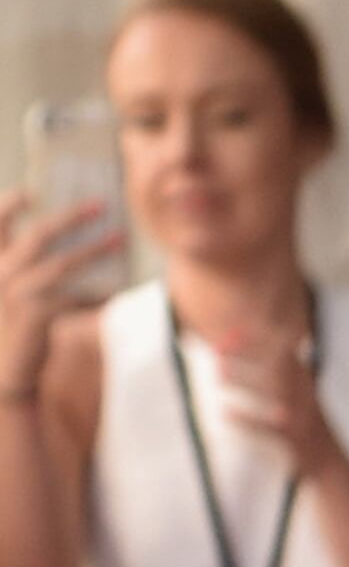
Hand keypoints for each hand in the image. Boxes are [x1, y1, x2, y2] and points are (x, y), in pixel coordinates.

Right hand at [0, 188, 122, 401]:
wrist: (3, 373)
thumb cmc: (9, 330)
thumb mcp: (6, 294)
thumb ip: (19, 269)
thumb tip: (58, 251)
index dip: (10, 205)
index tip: (31, 193)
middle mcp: (0, 271)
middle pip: (40, 234)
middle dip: (71, 217)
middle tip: (100, 205)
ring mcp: (16, 292)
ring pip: (62, 264)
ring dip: (94, 251)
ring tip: (119, 241)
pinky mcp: (35, 314)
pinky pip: (74, 298)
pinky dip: (96, 295)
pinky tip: (114, 293)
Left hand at [207, 317, 340, 479]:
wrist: (328, 462)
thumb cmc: (301, 421)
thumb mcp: (296, 389)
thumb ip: (277, 365)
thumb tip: (240, 339)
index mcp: (303, 380)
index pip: (282, 350)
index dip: (256, 340)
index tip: (228, 335)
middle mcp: (305, 396)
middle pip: (277, 367)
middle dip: (247, 355)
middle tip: (216, 350)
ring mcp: (301, 419)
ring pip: (275, 393)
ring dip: (245, 380)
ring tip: (218, 373)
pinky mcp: (294, 443)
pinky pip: (270, 430)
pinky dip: (247, 420)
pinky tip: (226, 413)